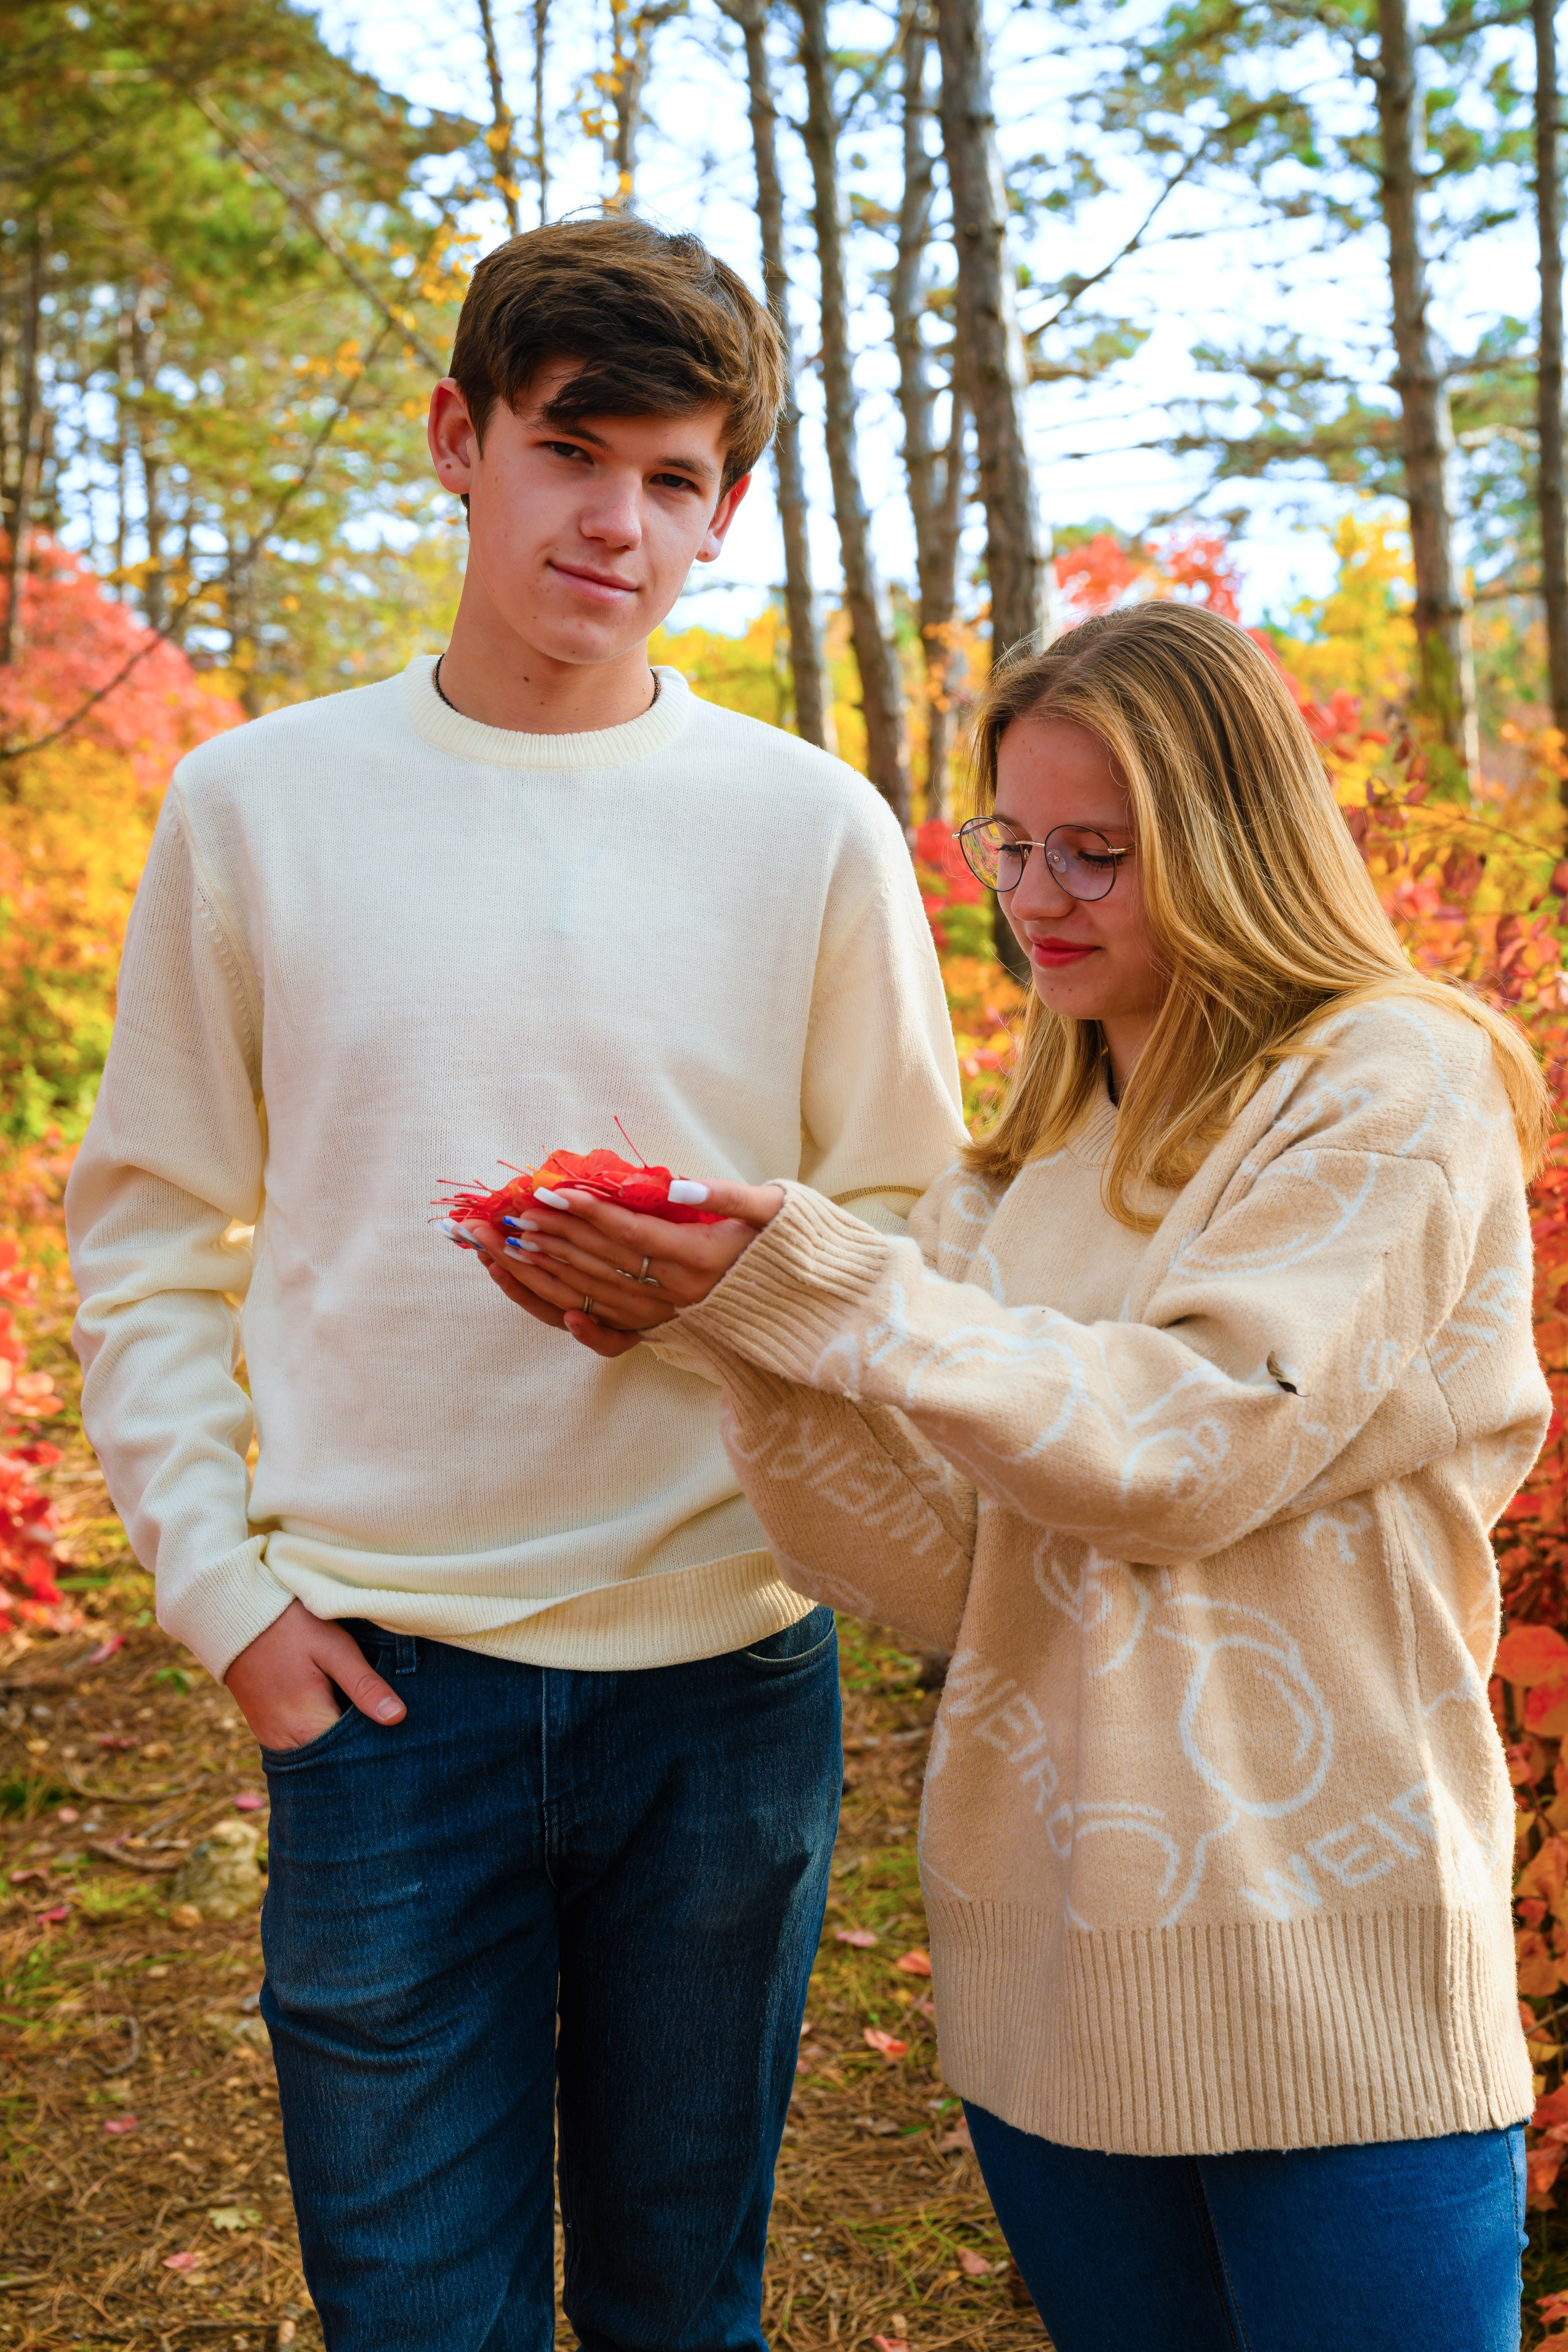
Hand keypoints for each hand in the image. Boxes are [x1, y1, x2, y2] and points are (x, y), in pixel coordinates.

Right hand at [224, 1598, 406, 1750]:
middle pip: (334, 1761)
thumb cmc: (290, 1627)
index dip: (379, 1746)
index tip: (398, 1733)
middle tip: (387, 1727)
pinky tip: (337, 1716)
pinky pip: (300, 1747)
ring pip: (317, 1757)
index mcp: (308, 1725)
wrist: (235, 1616)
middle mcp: (287, 1742)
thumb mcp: (334, 1648)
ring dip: (339, 1744)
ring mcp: (272, 1739)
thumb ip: (364, 1685)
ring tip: (364, 1721)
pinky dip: (320, 1737)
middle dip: (360, 1748)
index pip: (353, 1757)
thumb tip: (397, 1718)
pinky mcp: (266, 1731)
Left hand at [455, 1177, 785, 1360]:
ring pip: (592, 1294)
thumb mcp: (773, 1210)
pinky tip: (539, 1301)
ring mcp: (665, 1318)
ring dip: (543, 1269)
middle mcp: (677, 1294)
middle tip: (507, 1212)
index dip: (589, 1212)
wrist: (807, 1308)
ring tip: (502, 1244)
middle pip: (600, 1263)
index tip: (550, 1192)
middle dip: (550, 1235)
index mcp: (701, 1258)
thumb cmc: (787, 1246)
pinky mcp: (660, 1332)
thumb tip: (679, 1186)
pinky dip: (569, 1318)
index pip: (631, 1233)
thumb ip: (727, 1196)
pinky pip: (604, 1328)